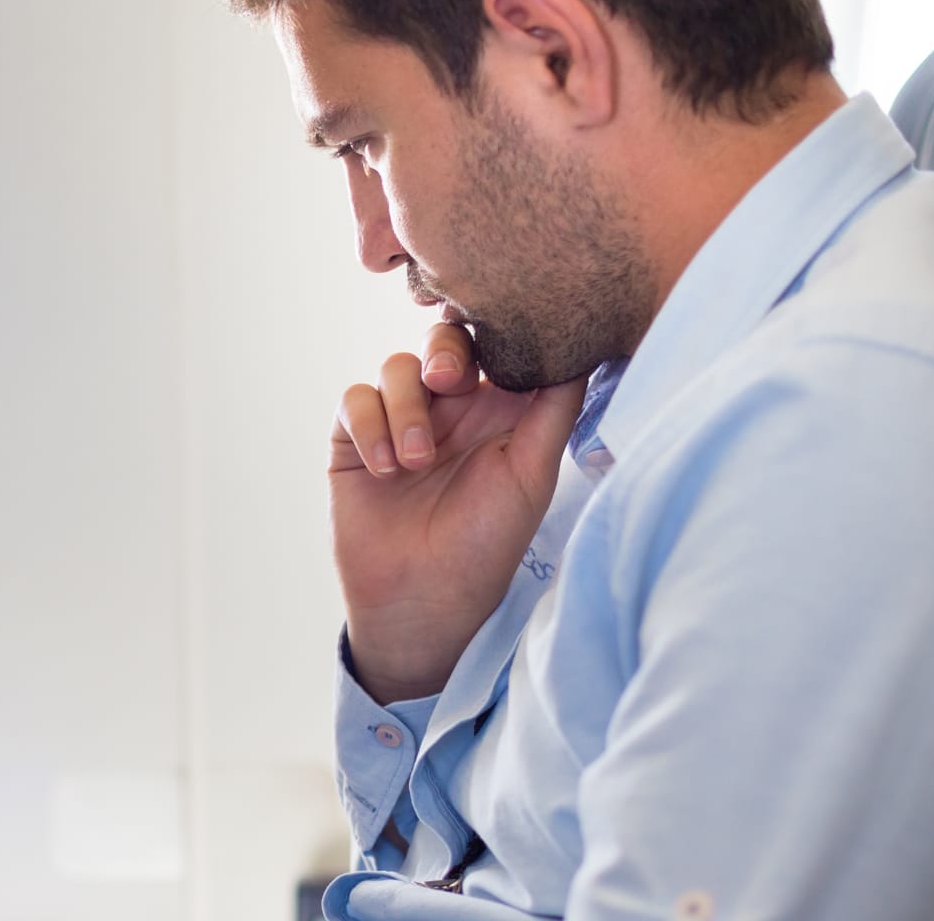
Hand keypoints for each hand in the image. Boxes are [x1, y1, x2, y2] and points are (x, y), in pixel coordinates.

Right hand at [331, 323, 588, 702]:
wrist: (423, 601)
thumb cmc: (487, 544)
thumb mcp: (533, 473)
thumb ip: (555, 407)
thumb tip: (579, 346)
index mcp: (498, 409)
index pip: (493, 344)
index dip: (490, 333)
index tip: (494, 351)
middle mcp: (449, 409)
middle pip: (440, 340)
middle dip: (441, 352)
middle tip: (445, 382)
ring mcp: (399, 421)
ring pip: (394, 368)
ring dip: (404, 409)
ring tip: (415, 463)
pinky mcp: (354, 441)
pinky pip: (354, 401)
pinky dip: (369, 427)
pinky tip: (385, 470)